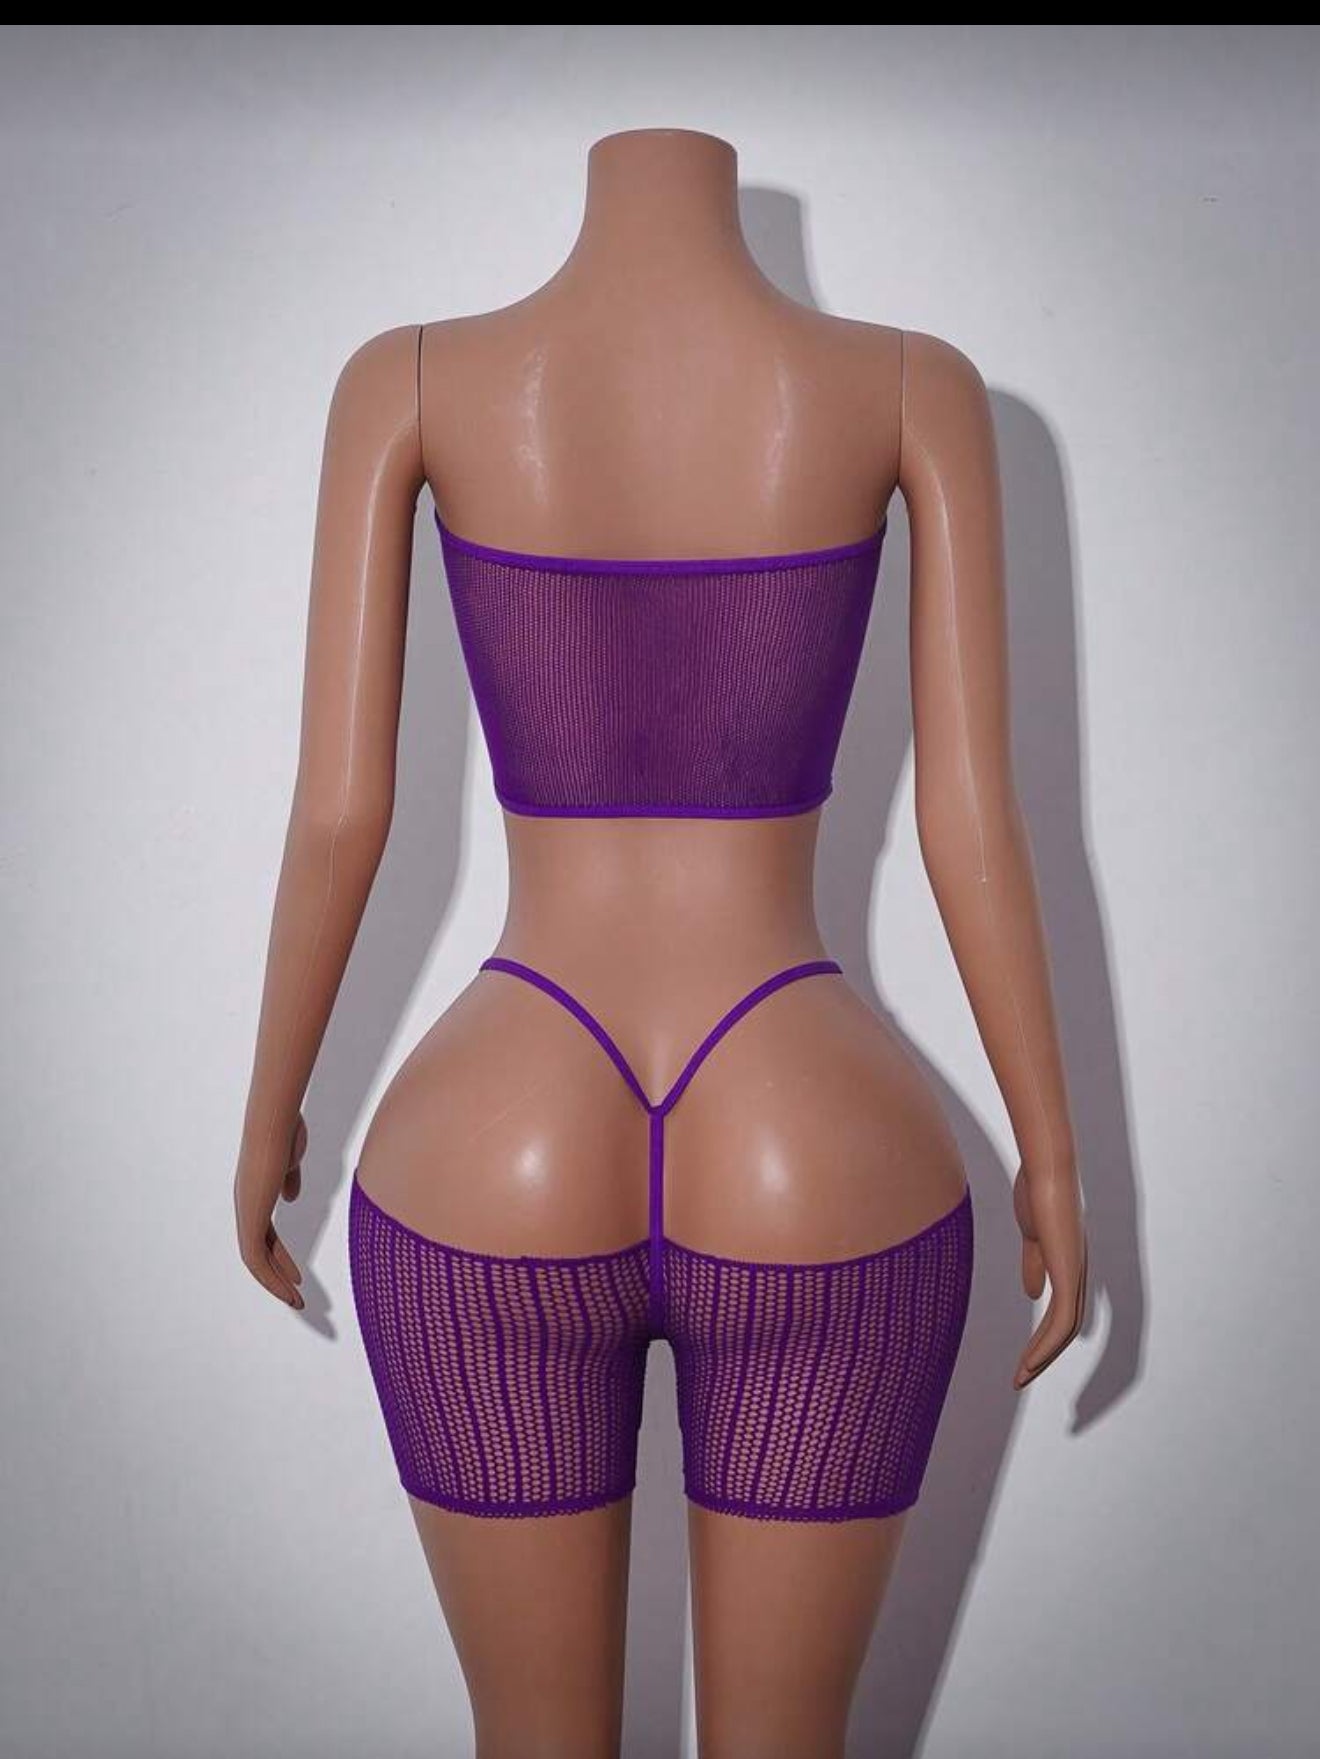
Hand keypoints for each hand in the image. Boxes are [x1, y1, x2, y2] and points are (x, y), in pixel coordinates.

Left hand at [234, 1114, 307, 1310]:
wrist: (273, 1125)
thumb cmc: (285, 1133)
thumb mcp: (291, 1161)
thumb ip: (289, 1179)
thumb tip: (290, 1197)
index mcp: (257, 1194)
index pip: (266, 1235)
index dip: (281, 1257)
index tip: (297, 1275)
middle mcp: (246, 1206)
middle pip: (259, 1251)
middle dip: (278, 1276)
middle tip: (296, 1296)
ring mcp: (246, 1213)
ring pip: (255, 1260)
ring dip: (275, 1283)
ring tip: (296, 1301)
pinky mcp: (249, 1219)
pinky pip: (255, 1259)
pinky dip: (270, 1278)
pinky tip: (288, 1289)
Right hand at [1011, 1160, 1085, 1388]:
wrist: (1046, 1170)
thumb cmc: (1037, 1191)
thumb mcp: (1032, 1236)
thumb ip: (1034, 1264)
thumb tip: (1032, 1295)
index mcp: (1067, 1264)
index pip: (1063, 1311)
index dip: (1046, 1337)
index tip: (1026, 1358)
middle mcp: (1077, 1273)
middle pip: (1067, 1328)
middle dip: (1045, 1356)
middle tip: (1021, 1378)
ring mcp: (1075, 1274)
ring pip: (1065, 1331)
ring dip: (1042, 1357)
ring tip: (1020, 1377)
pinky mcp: (1068, 1273)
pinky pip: (1061, 1322)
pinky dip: (1045, 1345)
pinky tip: (1029, 1361)